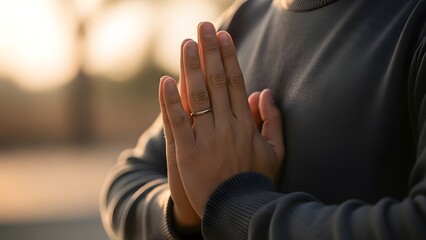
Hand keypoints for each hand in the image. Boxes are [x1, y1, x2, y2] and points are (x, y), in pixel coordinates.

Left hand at [160, 22, 284, 217]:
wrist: (236, 210)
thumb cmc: (256, 180)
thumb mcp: (276, 152)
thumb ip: (274, 121)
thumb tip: (265, 93)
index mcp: (245, 125)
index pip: (235, 83)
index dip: (227, 58)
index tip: (222, 37)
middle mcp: (226, 126)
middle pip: (216, 82)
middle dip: (209, 52)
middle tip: (203, 26)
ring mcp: (206, 139)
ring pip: (197, 96)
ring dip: (190, 67)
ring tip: (186, 42)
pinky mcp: (187, 152)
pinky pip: (177, 122)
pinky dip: (170, 101)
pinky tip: (165, 80)